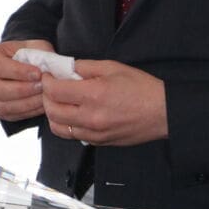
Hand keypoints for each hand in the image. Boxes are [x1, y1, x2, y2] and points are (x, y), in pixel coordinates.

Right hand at [0, 39, 54, 120]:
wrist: (25, 64)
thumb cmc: (29, 53)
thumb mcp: (34, 46)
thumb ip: (39, 55)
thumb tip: (47, 70)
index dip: (18, 71)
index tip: (38, 73)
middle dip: (22, 89)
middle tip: (42, 86)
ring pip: (2, 106)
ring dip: (26, 103)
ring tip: (45, 96)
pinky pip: (10, 115)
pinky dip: (28, 111)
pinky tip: (42, 104)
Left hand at [42, 59, 167, 145]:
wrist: (162, 113)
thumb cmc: (141, 87)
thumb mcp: (113, 67)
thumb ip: (86, 66)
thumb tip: (66, 68)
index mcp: (93, 94)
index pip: (55, 91)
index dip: (47, 81)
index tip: (48, 74)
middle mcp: (90, 117)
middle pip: (52, 111)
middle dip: (46, 96)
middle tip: (51, 86)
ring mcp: (94, 133)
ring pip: (58, 128)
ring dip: (53, 113)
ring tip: (60, 101)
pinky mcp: (99, 142)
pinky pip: (73, 135)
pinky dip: (68, 124)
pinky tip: (75, 113)